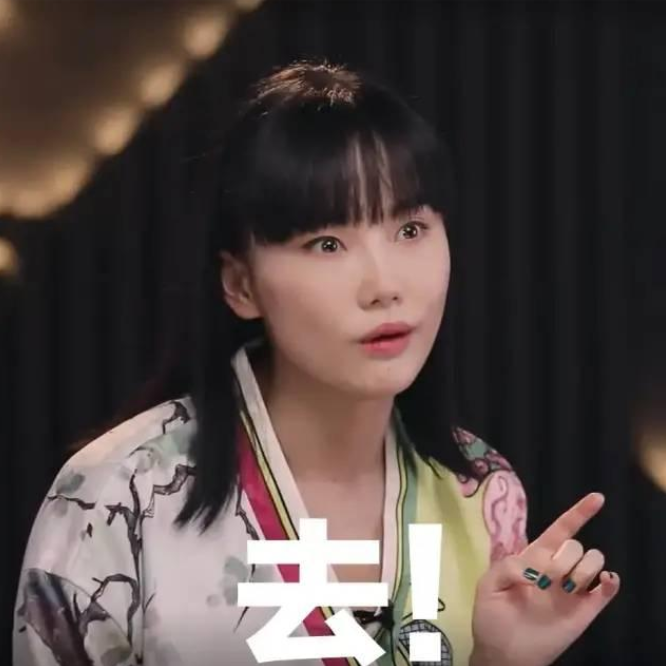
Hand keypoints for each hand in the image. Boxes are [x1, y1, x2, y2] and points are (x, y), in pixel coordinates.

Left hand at [470, 493, 619, 665]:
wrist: (502, 653)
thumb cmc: (492, 616)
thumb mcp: (488, 585)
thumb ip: (505, 566)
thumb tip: (532, 568)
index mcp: (534, 558)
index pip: (560, 529)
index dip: (578, 513)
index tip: (597, 498)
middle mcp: (557, 569)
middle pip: (575, 546)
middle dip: (563, 558)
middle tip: (545, 580)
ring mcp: (572, 590)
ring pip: (594, 561)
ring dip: (583, 569)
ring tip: (565, 588)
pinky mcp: (584, 611)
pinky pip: (606, 591)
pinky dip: (609, 582)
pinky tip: (602, 583)